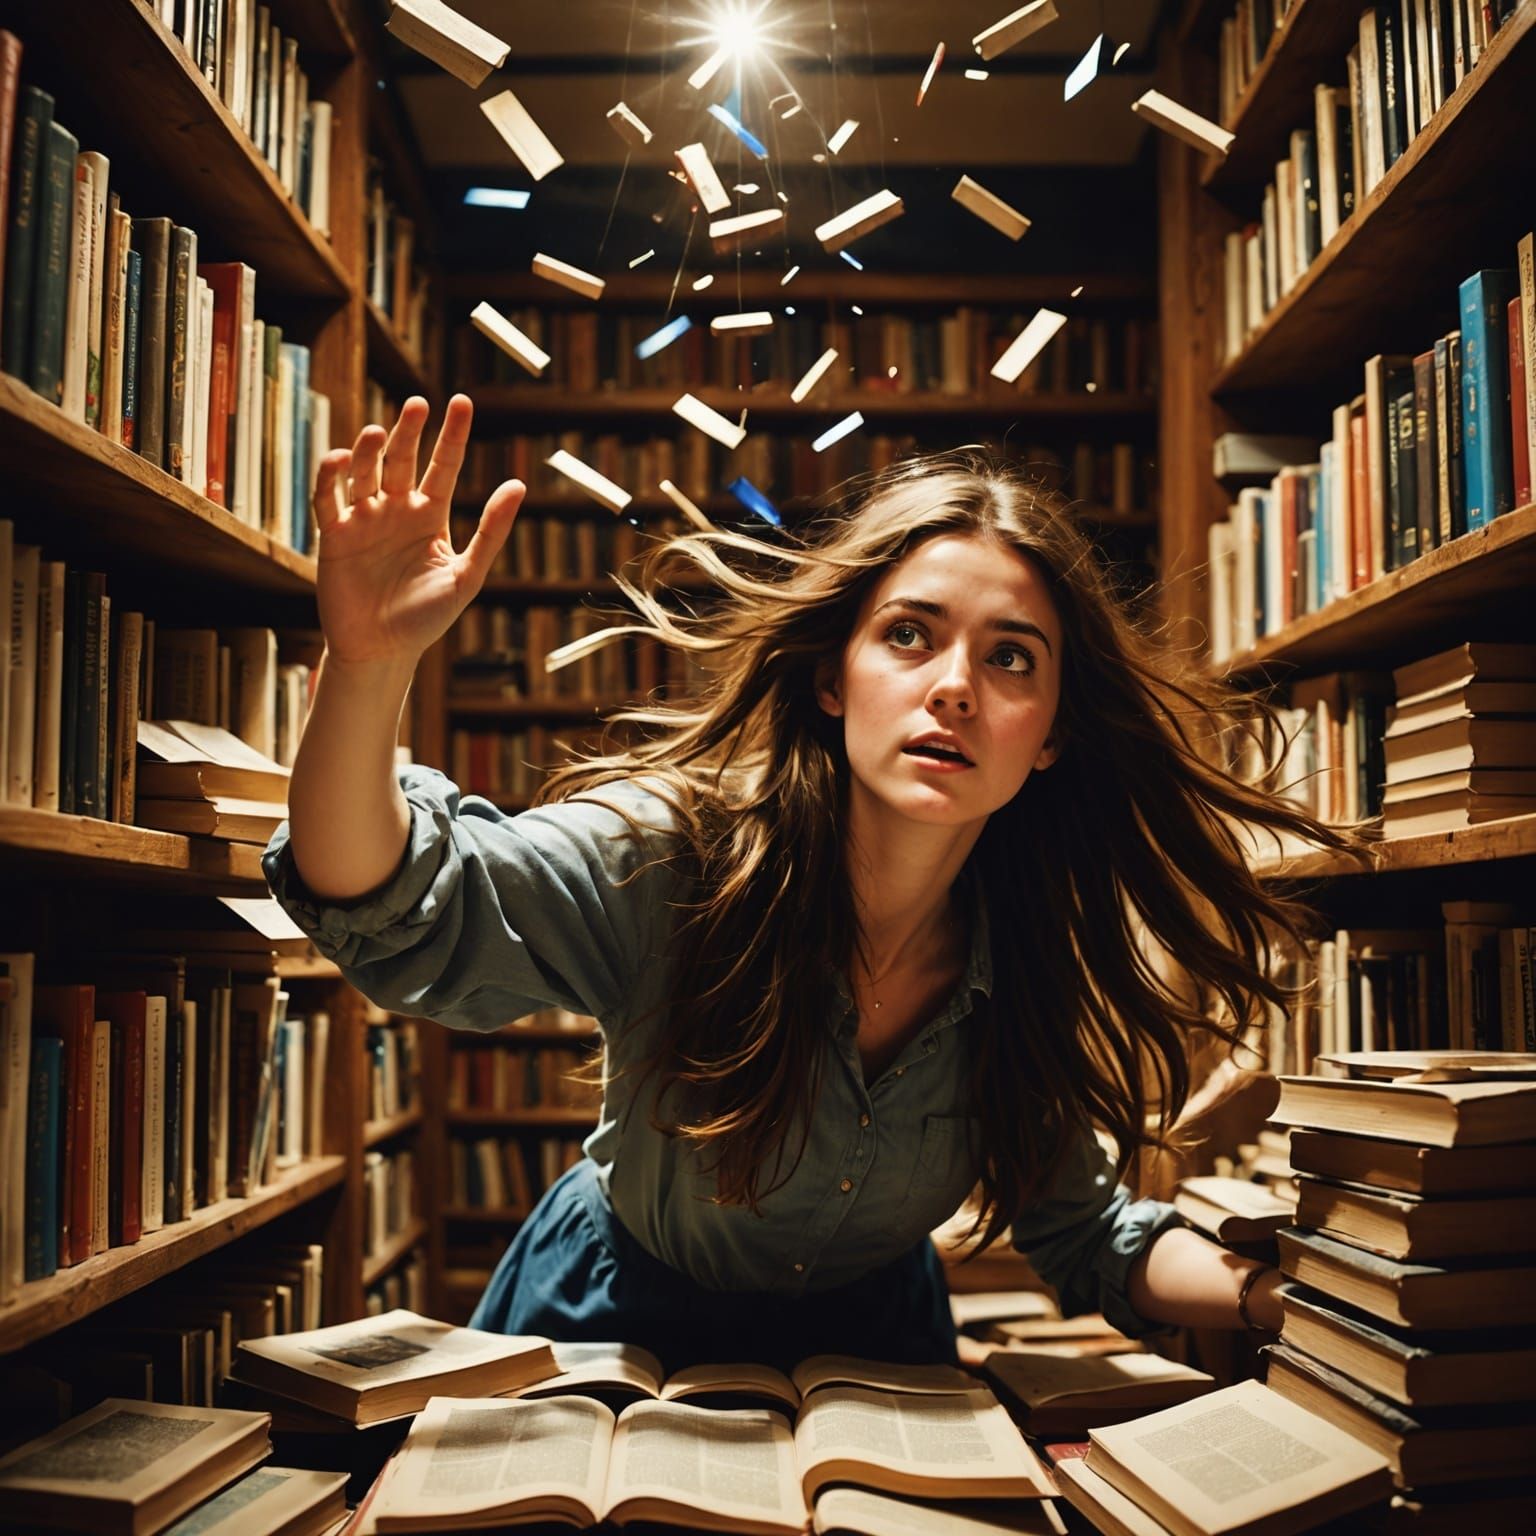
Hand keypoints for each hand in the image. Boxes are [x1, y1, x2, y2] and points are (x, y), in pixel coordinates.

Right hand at [311, 394, 523, 666]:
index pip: (443, 465)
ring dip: (368, 450)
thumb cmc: (426, 618)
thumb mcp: (466, 575)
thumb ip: (491, 531)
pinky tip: (339, 460)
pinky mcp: (333, 536)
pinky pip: (328, 499)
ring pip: (364, 472)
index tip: (462, 402)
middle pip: (401, 459)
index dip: (452, 434)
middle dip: (408, 431)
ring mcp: (363, 520)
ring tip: (376, 432)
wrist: (382, 651)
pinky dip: (330, 477)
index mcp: (430, 515)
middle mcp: (396, 510)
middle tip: (418, 404)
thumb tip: (517, 486)